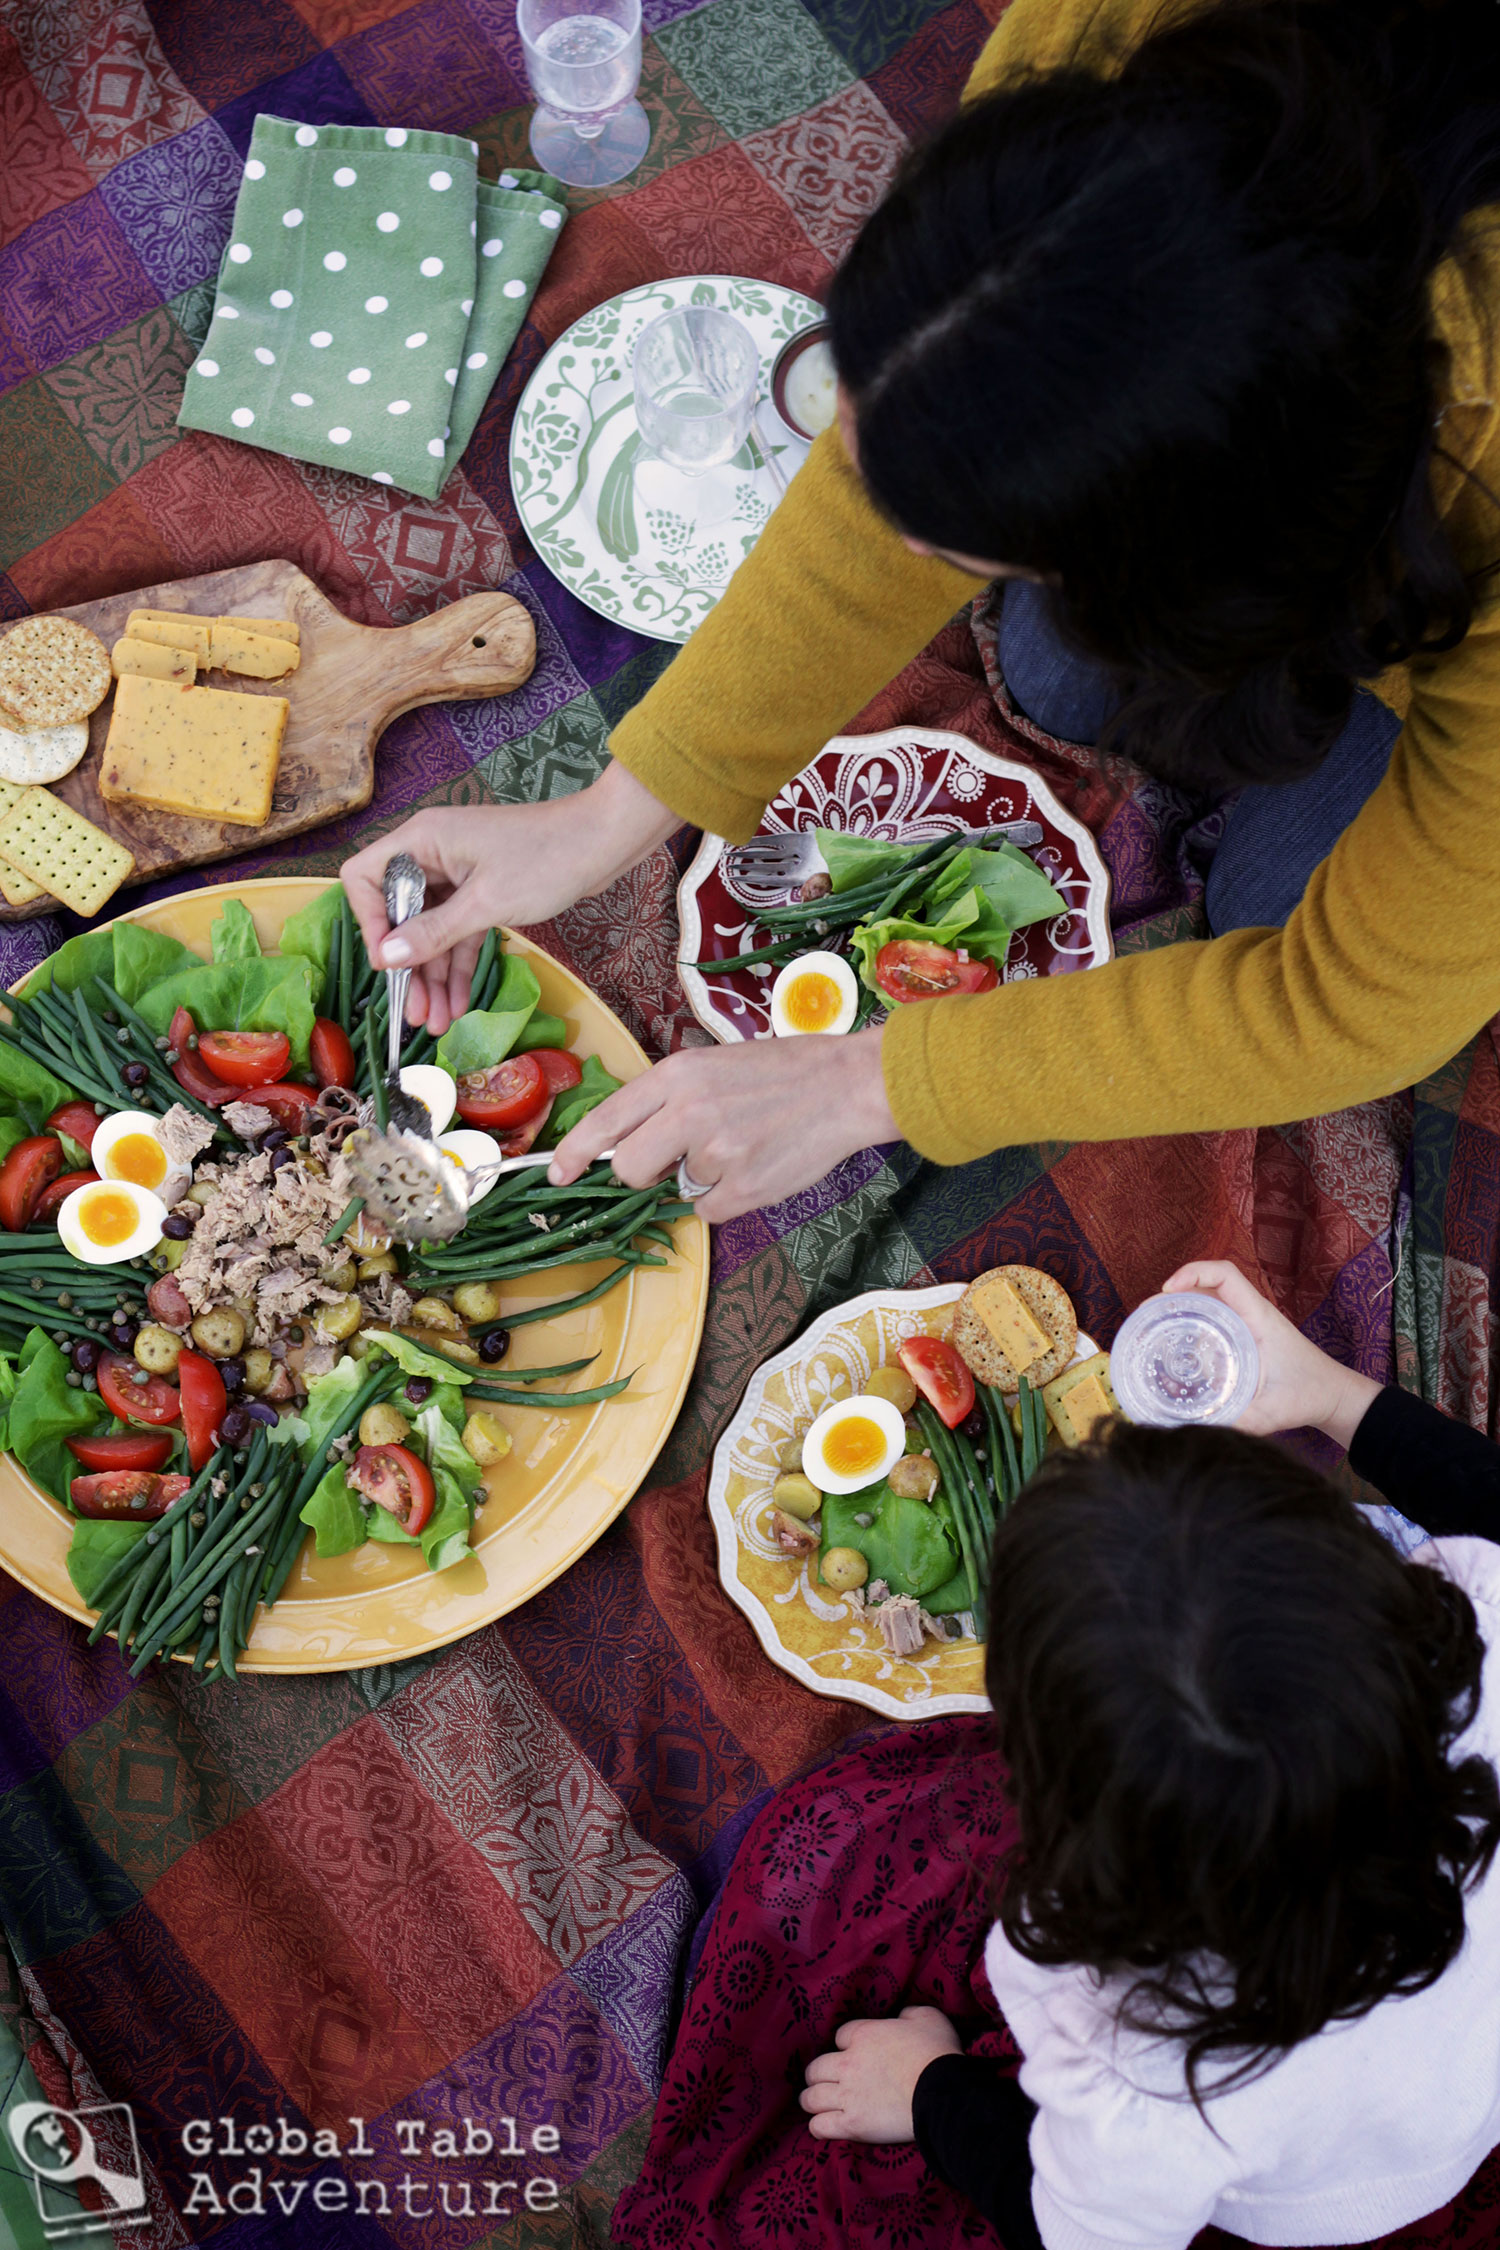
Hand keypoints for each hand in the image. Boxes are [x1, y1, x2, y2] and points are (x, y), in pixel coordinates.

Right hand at [339, 762, 676, 1035]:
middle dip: (408, 966)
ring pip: (431, 931)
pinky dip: (458, 965)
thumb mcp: (485, 903)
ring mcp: (457, 873)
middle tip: (413, 1013)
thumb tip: (386, 958)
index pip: (366, 878)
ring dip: (433, 976)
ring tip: (436, 1023)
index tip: (387, 964)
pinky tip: (458, 1004)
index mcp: (421, 840)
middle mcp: (432, 854)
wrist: (604, 842)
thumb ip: (433, 932)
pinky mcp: (481, 891)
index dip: (370, 922)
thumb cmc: (546, 859)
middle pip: (399, 914)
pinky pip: (458, 932)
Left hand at [548, 1026, 898, 1222]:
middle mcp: (689, 1112)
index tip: (559, 1173)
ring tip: (742, 1146)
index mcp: (677, 1075)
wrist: (846, 1086)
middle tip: (675, 1161)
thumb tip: (633, 1144)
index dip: (575, 1152)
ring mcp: (717, 1153)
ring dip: (702, 1179)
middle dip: (644, 1175)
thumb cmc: (782, 1072)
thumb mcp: (714, 1065)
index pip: (607, 1120)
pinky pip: (711, 1210)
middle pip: (630, 1169)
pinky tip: (758, 1165)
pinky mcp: (744, 1188)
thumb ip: (670, 1099)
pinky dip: (729, 1197)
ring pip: (678, 1191)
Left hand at [800, 2007, 960, 2142]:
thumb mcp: (928, 2018)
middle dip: (818, 2075)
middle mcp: (849, 2063)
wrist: (942, 2093)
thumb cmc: (938, 2054)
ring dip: (812, 2100)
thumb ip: (909, 2014)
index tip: (853, 2053)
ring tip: (816, 2104)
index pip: (839, 2037)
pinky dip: (818, 2126)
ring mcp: (847, 2095)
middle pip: (816, 2068)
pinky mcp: (851, 2124)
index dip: (846, 2045)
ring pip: (811, 2098)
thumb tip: (902, 2018)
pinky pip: (820, 2126)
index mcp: (864, 2035)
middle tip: (825, 2081)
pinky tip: (822, 2126)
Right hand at [1160, 1259, 1380, 1447]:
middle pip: (1207, 1285)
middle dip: (1174, 1293)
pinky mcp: (1244, 1338)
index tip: (1167, 1290)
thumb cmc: (1310, 1394)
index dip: (1192, 1272)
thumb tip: (1201, 1431)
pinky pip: (1212, 1320)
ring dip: (1180, 1309)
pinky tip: (1175, 1349)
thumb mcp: (1275, 1410)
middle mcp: (1251, 1314)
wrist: (1334, 1396)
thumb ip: (1242, 1421)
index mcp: (1259, 1317)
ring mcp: (1247, 1325)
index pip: (1225, 1275)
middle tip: (1147, 1316)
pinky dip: (1190, 1325)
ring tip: (1152, 1329)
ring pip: (1207, 1302)